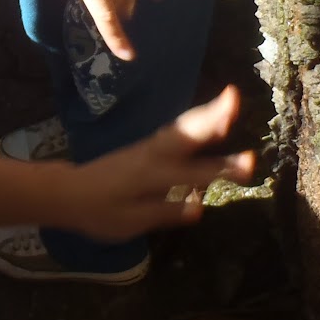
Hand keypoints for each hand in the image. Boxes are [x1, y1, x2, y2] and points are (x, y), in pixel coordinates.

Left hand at [66, 86, 256, 241]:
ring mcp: (148, 147)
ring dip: (205, 113)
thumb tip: (198, 207)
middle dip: (212, 116)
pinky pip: (175, 131)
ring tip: (229, 101)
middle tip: (235, 98)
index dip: (223, 169)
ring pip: (182, 127)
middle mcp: (152, 155)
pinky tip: (207, 118)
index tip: (251, 163)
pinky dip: (193, 121)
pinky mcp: (145, 147)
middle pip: (187, 132)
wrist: (68, 192)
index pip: (194, 172)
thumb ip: (163, 212)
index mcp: (151, 175)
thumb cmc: (98, 211)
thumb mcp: (130, 222)